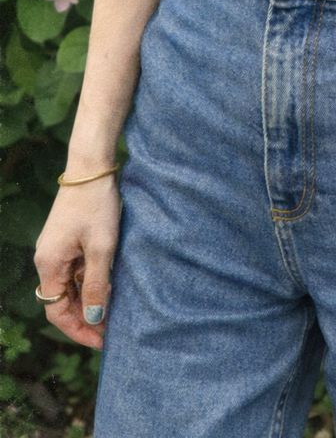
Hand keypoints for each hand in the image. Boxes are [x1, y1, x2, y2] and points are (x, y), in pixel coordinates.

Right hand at [33, 174, 120, 349]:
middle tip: (112, 330)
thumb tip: (93, 318)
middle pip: (62, 301)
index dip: (79, 330)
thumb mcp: (102, 248)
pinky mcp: (67, 239)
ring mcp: (56, 248)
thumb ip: (96, 285)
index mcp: (49, 264)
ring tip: (114, 311)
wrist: (91, 167)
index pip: (58, 312)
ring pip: (70, 285)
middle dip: (85, 317)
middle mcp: (47, 259)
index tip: (102, 341)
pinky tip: (109, 284)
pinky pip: (75, 269)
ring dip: (89, 299)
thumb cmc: (96, 205)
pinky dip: (90, 280)